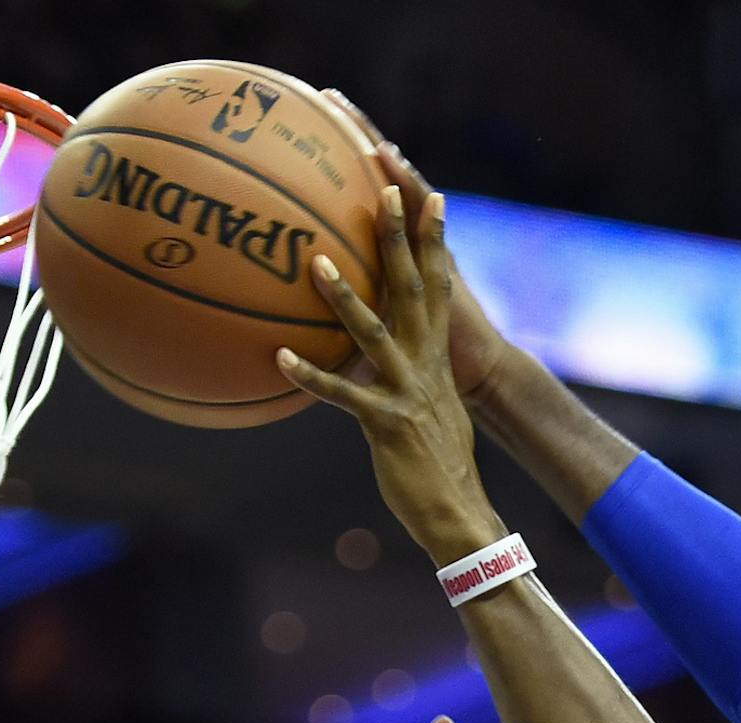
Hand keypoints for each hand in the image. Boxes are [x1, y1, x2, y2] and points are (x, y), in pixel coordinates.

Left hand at [279, 184, 497, 562]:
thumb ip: (408, 382)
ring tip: (314, 263)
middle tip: (384, 191)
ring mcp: (408, 393)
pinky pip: (343, 395)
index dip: (436, 242)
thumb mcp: (430, 414)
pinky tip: (280, 360)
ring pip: (374, 335)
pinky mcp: (388, 424)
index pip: (439, 289)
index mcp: (438, 360)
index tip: (432, 197)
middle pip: (414, 292)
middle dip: (400, 240)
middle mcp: (426, 367)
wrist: (460, 513)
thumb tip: (383, 369)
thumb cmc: (439, 469)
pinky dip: (312, 378)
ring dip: (344, 299)